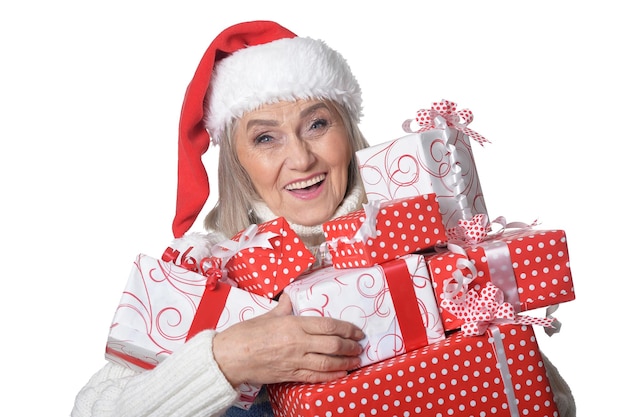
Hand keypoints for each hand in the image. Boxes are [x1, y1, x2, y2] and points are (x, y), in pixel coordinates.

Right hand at [213, 292, 364, 386]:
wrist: (229, 358)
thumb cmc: (245, 334)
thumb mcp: (267, 315)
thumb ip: (284, 307)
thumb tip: (291, 297)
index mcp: (293, 325)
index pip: (327, 325)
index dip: (346, 328)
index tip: (357, 331)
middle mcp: (297, 343)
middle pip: (332, 345)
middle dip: (350, 346)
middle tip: (359, 346)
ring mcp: (295, 361)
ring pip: (328, 363)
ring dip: (345, 362)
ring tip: (356, 360)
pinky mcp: (290, 375)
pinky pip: (316, 377)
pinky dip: (332, 376)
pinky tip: (341, 374)